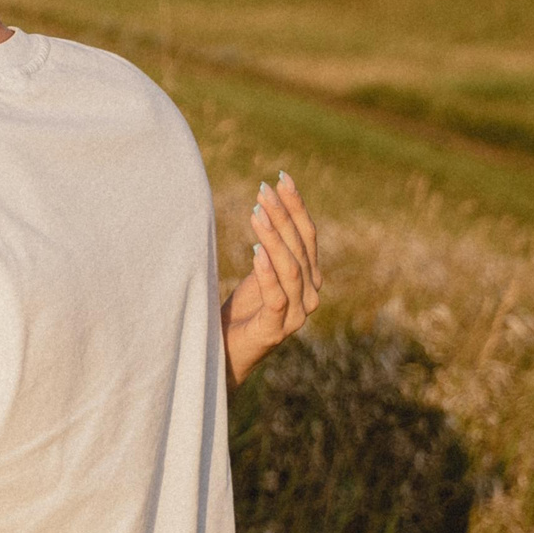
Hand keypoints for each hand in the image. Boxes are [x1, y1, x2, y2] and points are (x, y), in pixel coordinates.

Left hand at [222, 172, 320, 387]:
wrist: (223, 355)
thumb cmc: (240, 312)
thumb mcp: (257, 274)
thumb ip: (270, 250)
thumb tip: (265, 209)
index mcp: (309, 277)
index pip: (308, 234)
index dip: (296, 205)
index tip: (281, 177)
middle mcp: (310, 293)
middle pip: (301, 247)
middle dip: (283, 215)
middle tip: (262, 190)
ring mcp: (297, 314)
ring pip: (292, 268)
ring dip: (274, 238)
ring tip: (255, 213)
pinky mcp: (275, 329)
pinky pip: (276, 296)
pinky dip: (267, 272)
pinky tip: (255, 251)